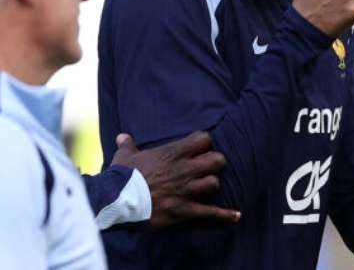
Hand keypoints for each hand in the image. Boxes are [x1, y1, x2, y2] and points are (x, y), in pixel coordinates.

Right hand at [110, 131, 240, 227]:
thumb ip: (127, 144)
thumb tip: (122, 137)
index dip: (204, 143)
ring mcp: (186, 190)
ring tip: (207, 186)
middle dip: (214, 163)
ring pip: (214, 183)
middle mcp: (184, 169)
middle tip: (208, 167)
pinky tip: (236, 215)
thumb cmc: (122, 175)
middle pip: (217, 160)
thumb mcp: (124, 155)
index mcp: (172, 153)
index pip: (203, 139)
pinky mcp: (184, 210)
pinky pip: (211, 213)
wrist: (118, 200)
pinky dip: (225, 215)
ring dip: (211, 185)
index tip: (199, 148)